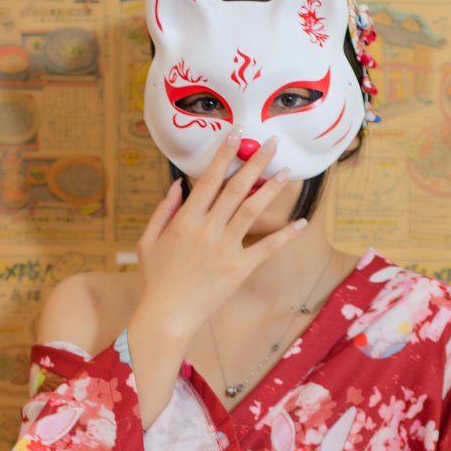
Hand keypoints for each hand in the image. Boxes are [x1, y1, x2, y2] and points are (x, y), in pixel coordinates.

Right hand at [134, 130, 307, 348]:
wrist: (167, 315)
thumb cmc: (156, 279)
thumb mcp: (148, 241)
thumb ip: (163, 211)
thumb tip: (176, 186)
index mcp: (185, 220)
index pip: (208, 179)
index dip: (223, 155)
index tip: (235, 135)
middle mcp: (208, 229)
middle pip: (236, 188)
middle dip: (254, 162)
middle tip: (271, 143)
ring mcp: (225, 248)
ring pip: (253, 210)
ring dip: (271, 189)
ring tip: (285, 171)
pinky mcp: (239, 268)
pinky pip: (267, 248)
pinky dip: (286, 235)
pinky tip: (302, 222)